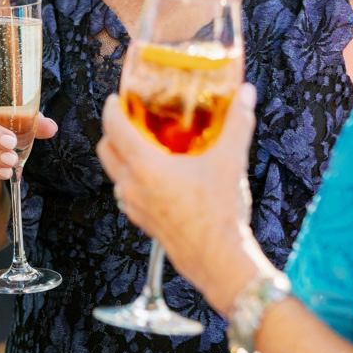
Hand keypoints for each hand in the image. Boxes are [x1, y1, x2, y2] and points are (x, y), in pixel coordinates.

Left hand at [96, 84, 265, 311]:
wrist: (217, 257)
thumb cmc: (219, 213)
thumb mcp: (230, 160)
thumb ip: (237, 123)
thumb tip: (246, 95)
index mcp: (146, 166)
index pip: (115, 128)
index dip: (112, 108)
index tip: (115, 98)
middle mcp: (132, 185)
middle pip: (105, 150)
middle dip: (113, 131)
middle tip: (130, 119)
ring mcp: (134, 205)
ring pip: (115, 173)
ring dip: (122, 156)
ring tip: (147, 146)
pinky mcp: (142, 221)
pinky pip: (127, 192)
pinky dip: (134, 178)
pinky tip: (160, 176)